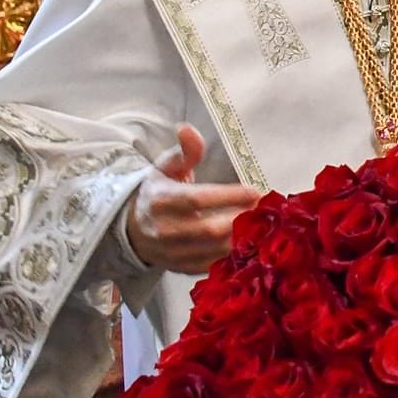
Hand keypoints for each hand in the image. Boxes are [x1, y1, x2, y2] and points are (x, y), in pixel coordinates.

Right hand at [123, 124, 259, 273]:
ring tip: (263, 225)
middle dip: (241, 218)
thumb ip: (184, 151)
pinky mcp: (181, 268)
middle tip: (265, 209)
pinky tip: (250, 242)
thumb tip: (187, 128)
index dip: (228, 196)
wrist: (132, 229)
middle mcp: (163, 229)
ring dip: (242, 239)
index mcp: (160, 200)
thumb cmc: (157, 192)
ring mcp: (172, 252)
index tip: (256, 191)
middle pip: (209, 228)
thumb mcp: (165, 167)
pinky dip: (233, 256)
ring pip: (214, 250)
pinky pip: (212, 265)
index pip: (197, 199)